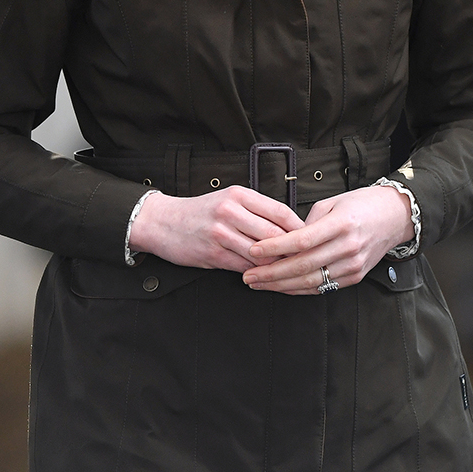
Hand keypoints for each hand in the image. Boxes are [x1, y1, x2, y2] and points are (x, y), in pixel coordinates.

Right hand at [128, 186, 304, 270]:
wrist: (162, 222)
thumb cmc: (200, 212)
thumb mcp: (228, 200)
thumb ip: (256, 211)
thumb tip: (290, 227)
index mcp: (239, 195)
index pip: (280, 211)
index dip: (299, 228)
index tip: (310, 238)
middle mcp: (231, 211)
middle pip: (275, 234)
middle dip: (292, 250)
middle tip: (305, 259)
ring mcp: (221, 233)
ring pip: (262, 254)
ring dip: (276, 265)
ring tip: (287, 270)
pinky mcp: (213, 253)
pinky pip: (244, 267)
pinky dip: (257, 273)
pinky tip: (264, 276)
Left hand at [241, 186, 413, 294]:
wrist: (394, 216)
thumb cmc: (361, 204)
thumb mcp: (332, 203)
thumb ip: (307, 221)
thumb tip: (283, 239)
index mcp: (341, 224)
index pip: (302, 240)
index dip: (275, 248)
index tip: (254, 250)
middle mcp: (348, 247)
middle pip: (303, 265)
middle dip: (271, 273)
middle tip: (248, 275)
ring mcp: (353, 265)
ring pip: (310, 281)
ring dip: (280, 285)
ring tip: (258, 283)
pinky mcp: (355, 277)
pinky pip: (322, 288)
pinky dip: (299, 289)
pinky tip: (281, 287)